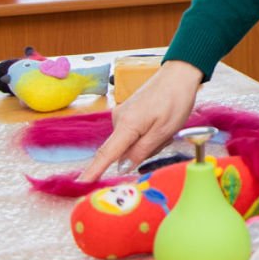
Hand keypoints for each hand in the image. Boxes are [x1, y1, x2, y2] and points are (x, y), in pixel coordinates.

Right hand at [79, 59, 202, 180]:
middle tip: (164, 137)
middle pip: (123, 151)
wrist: (179, 74)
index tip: (79, 185)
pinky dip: (146, 134)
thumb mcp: (163, 131)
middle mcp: (118, 119)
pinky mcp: (127, 113)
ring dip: (147, 142)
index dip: (93, 172)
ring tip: (164, 127)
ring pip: (130, 143)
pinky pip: (133, 133)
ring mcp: (122, 114)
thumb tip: (122, 167)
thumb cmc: (175, 100)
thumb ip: (141, 151)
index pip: (106, 154)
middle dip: (143, 152)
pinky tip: (159, 122)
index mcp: (127, 124)